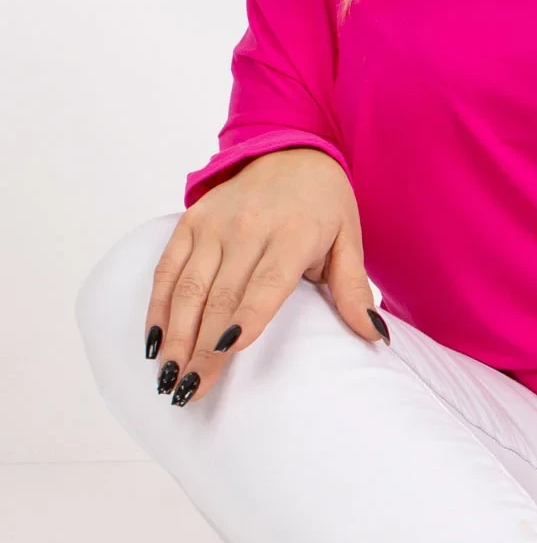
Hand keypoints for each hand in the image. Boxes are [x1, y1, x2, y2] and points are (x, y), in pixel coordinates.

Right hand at [143, 147, 387, 407]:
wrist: (292, 151)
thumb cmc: (325, 205)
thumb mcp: (349, 242)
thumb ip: (354, 291)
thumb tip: (376, 336)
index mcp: (294, 236)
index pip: (266, 285)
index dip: (246, 317)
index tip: (227, 352)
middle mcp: (249, 228)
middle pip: (220, 296)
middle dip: (202, 347)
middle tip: (189, 391)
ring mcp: (215, 224)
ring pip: (188, 287)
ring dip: (175, 335)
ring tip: (168, 378)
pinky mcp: (192, 221)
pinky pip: (168, 269)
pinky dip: (158, 306)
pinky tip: (155, 341)